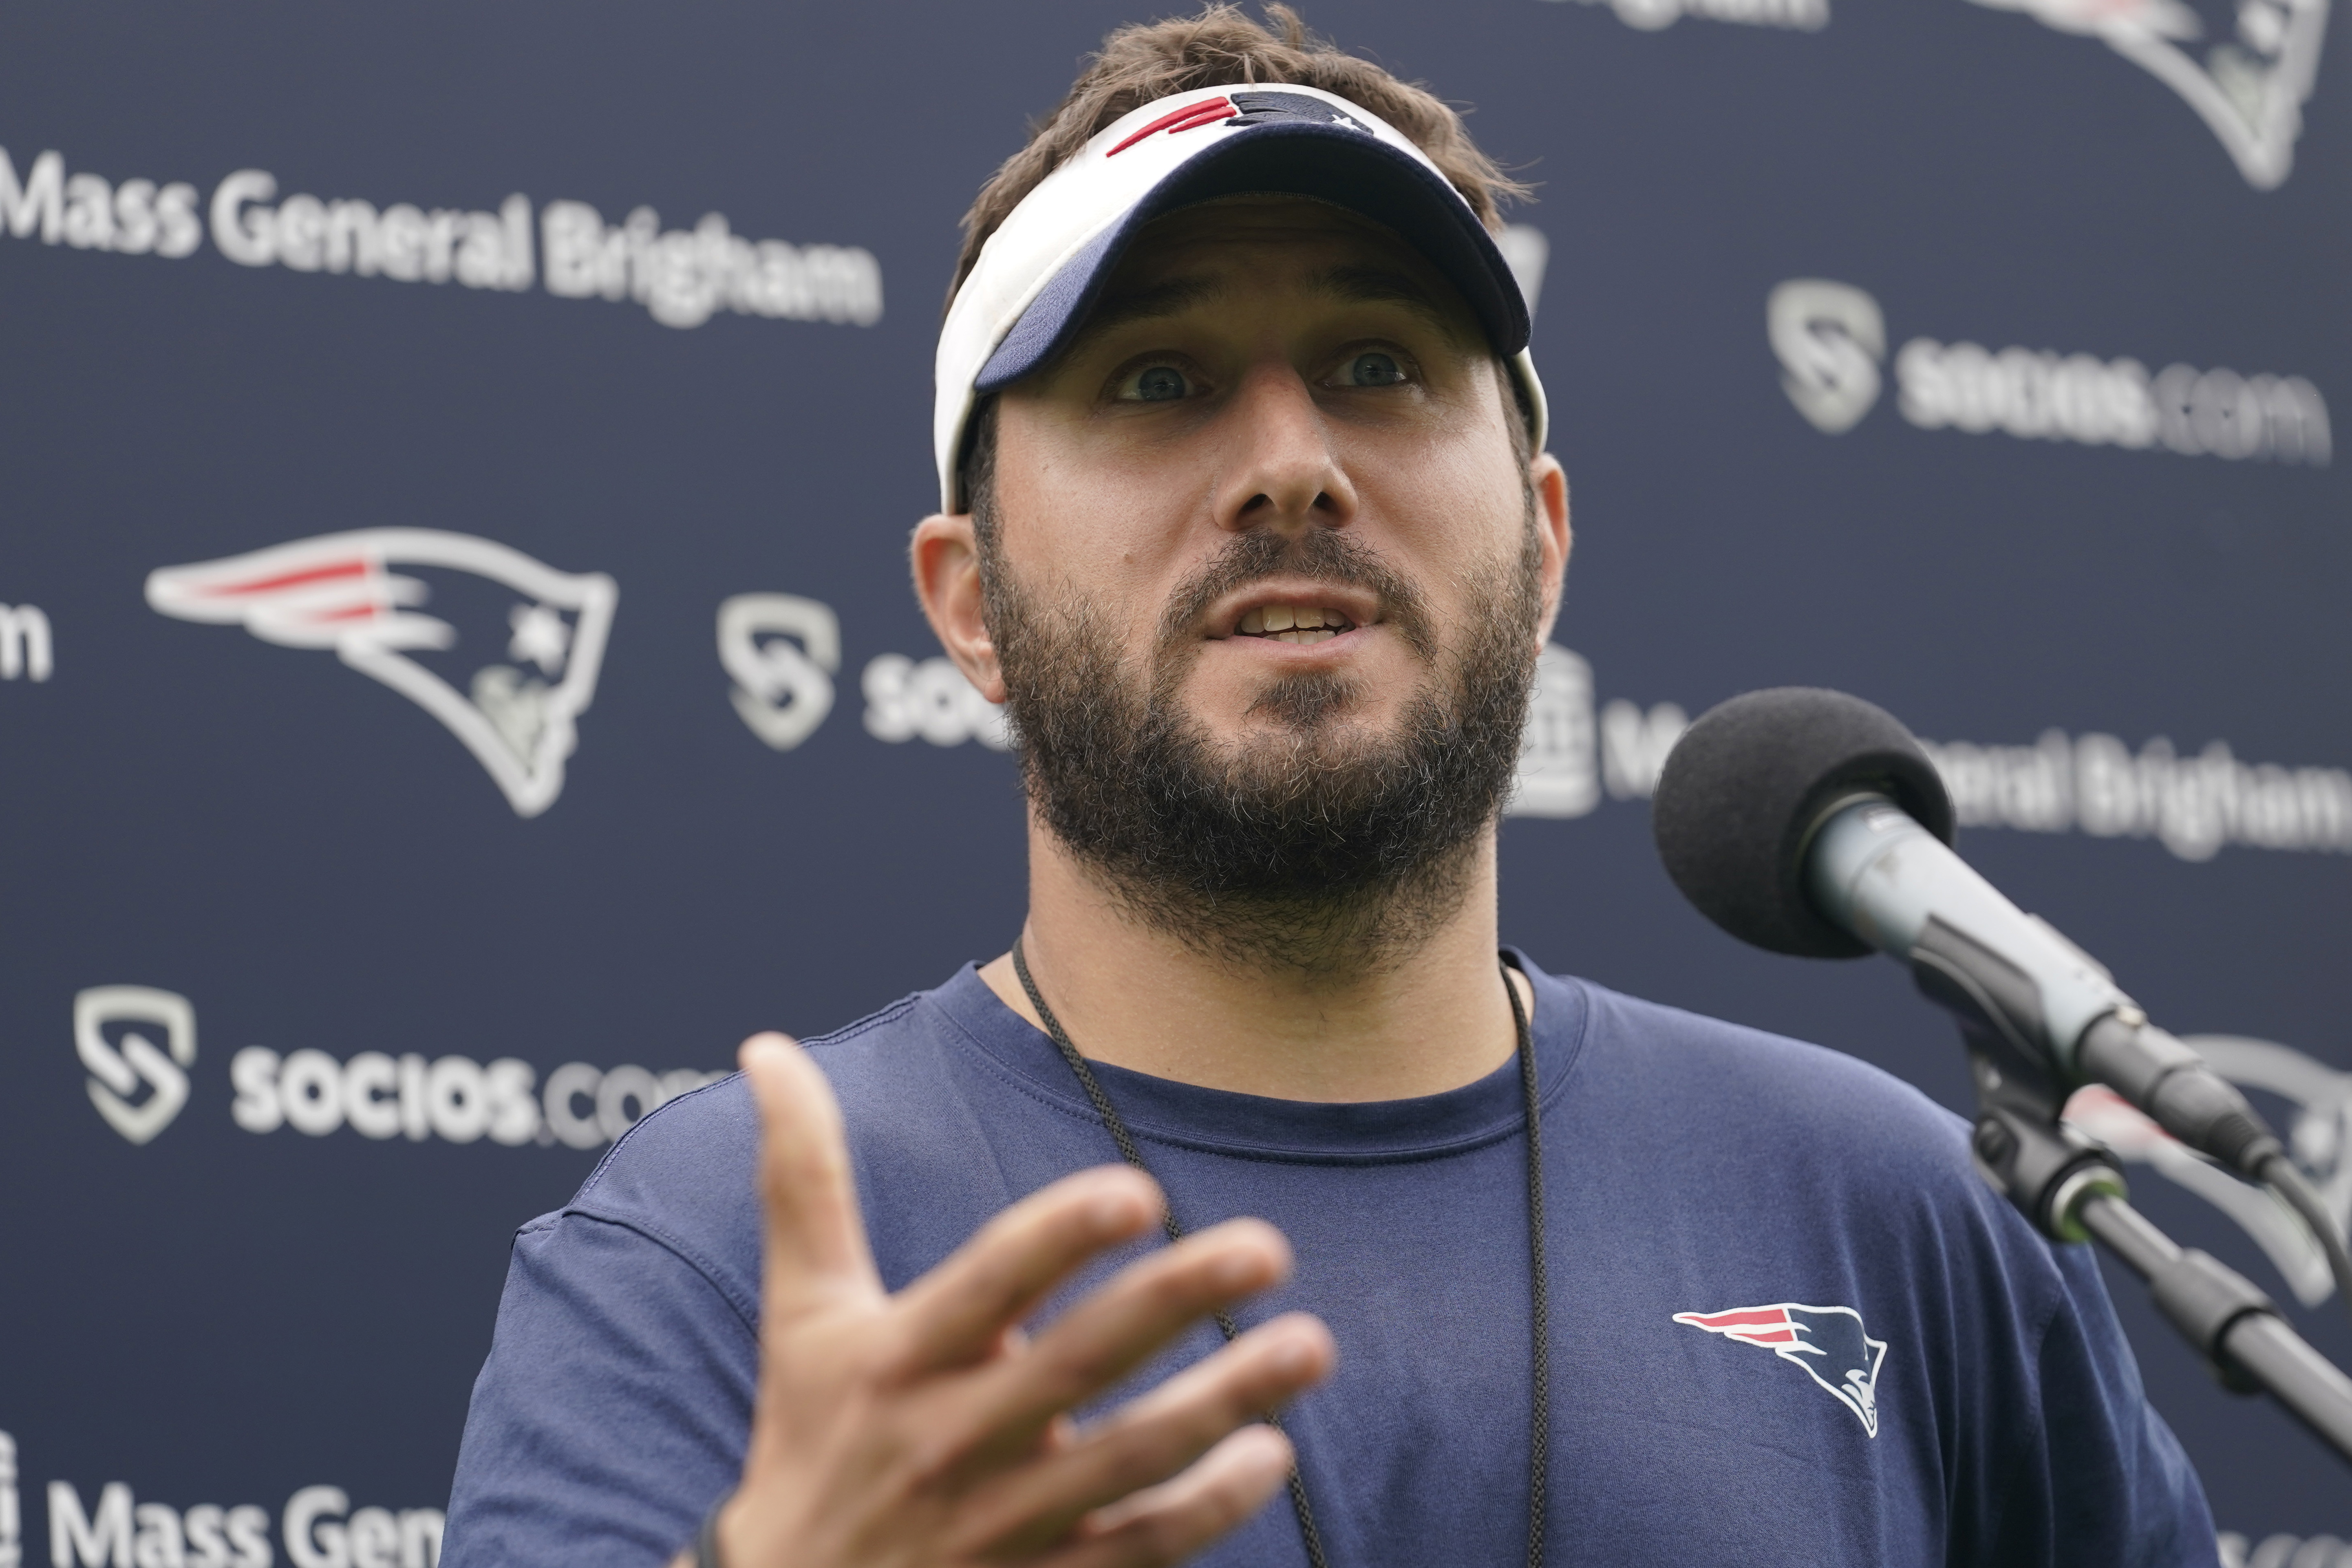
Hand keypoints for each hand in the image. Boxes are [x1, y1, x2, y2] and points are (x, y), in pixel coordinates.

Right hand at [712, 1032, 1334, 1567]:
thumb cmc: (810, 1435)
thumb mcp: (802, 1312)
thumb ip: (801, 1179)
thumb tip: (765, 1047)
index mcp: (899, 1359)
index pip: (988, 1285)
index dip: (1059, 1239)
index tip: (1135, 1191)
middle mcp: (953, 1440)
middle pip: (1079, 1363)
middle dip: (1175, 1303)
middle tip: (1267, 1247)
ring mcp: (1004, 1522)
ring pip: (1132, 1459)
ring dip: (1226, 1401)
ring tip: (1311, 1345)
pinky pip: (1142, 1546)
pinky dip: (1210, 1505)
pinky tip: (1271, 1452)